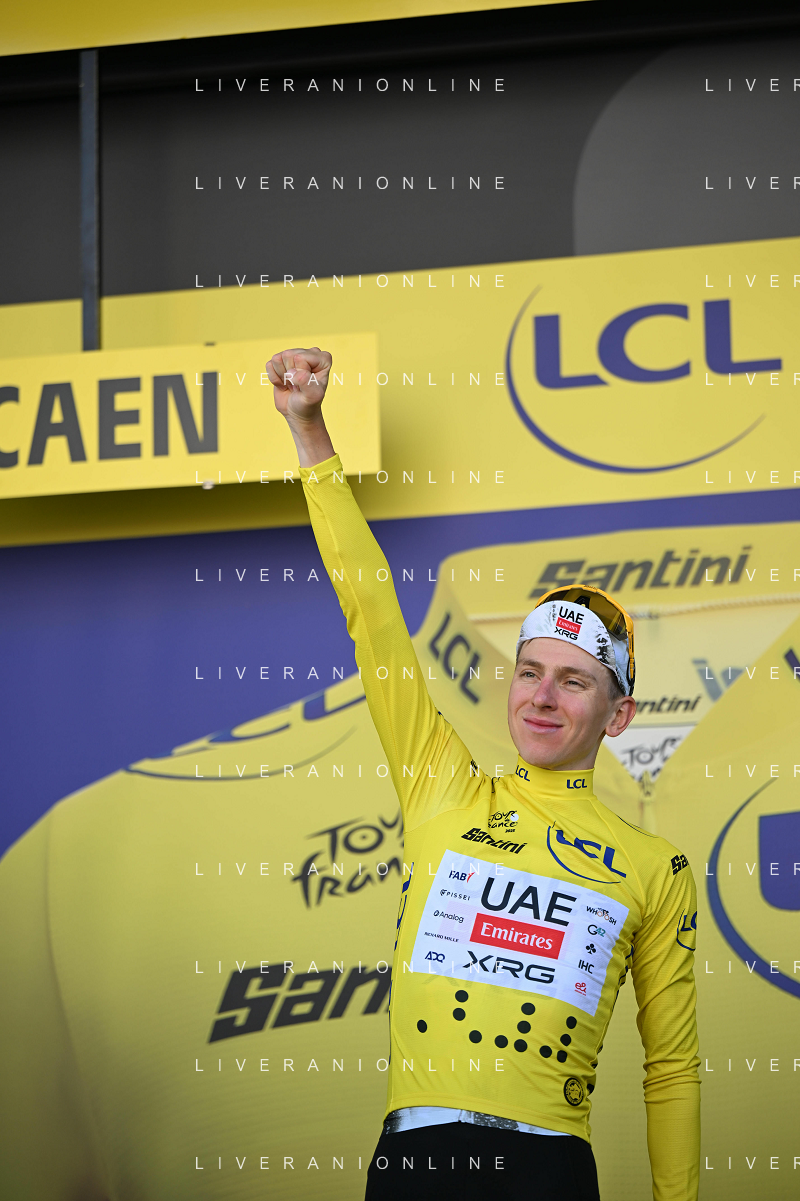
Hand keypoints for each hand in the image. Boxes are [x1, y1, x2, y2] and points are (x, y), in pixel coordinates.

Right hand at [265, 347, 334, 466]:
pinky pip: (269, 365)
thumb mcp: (312, 396)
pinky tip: (284, 384)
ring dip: (282, 376)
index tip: (306, 386)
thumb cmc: (308, 404)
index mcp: (323, 358)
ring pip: (278, 358)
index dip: (300, 374)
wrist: (298, 413)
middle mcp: (309, 353)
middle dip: (290, 375)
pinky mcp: (281, 362)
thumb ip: (306, 382)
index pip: (301, 358)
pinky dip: (274, 378)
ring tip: (292, 385)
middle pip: (289, 355)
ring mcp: (294, 356)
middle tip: (298, 387)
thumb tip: (292, 372)